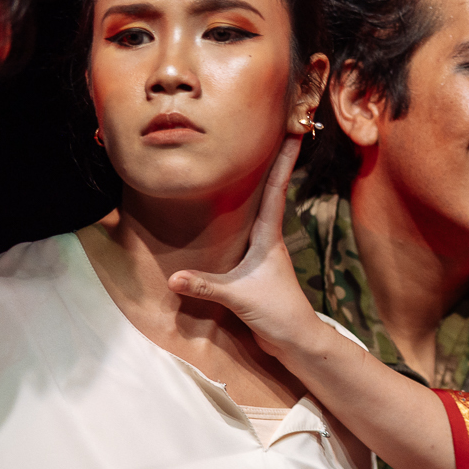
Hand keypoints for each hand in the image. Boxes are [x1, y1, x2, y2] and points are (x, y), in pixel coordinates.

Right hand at [166, 136, 332, 356]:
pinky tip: (232, 210)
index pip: (276, 187)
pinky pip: (249, 230)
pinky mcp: (257, 266)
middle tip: (278, 128)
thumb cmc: (278, 313)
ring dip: (261, 183)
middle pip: (272, 189)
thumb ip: (206, 286)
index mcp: (269, 235)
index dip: (283, 158)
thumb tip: (173, 279)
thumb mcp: (239, 297)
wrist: (296, 340)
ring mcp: (265, 251)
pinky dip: (244, 213)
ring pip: (261, 208)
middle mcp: (269, 237)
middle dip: (274, 159)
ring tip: (254, 157)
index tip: (294, 129)